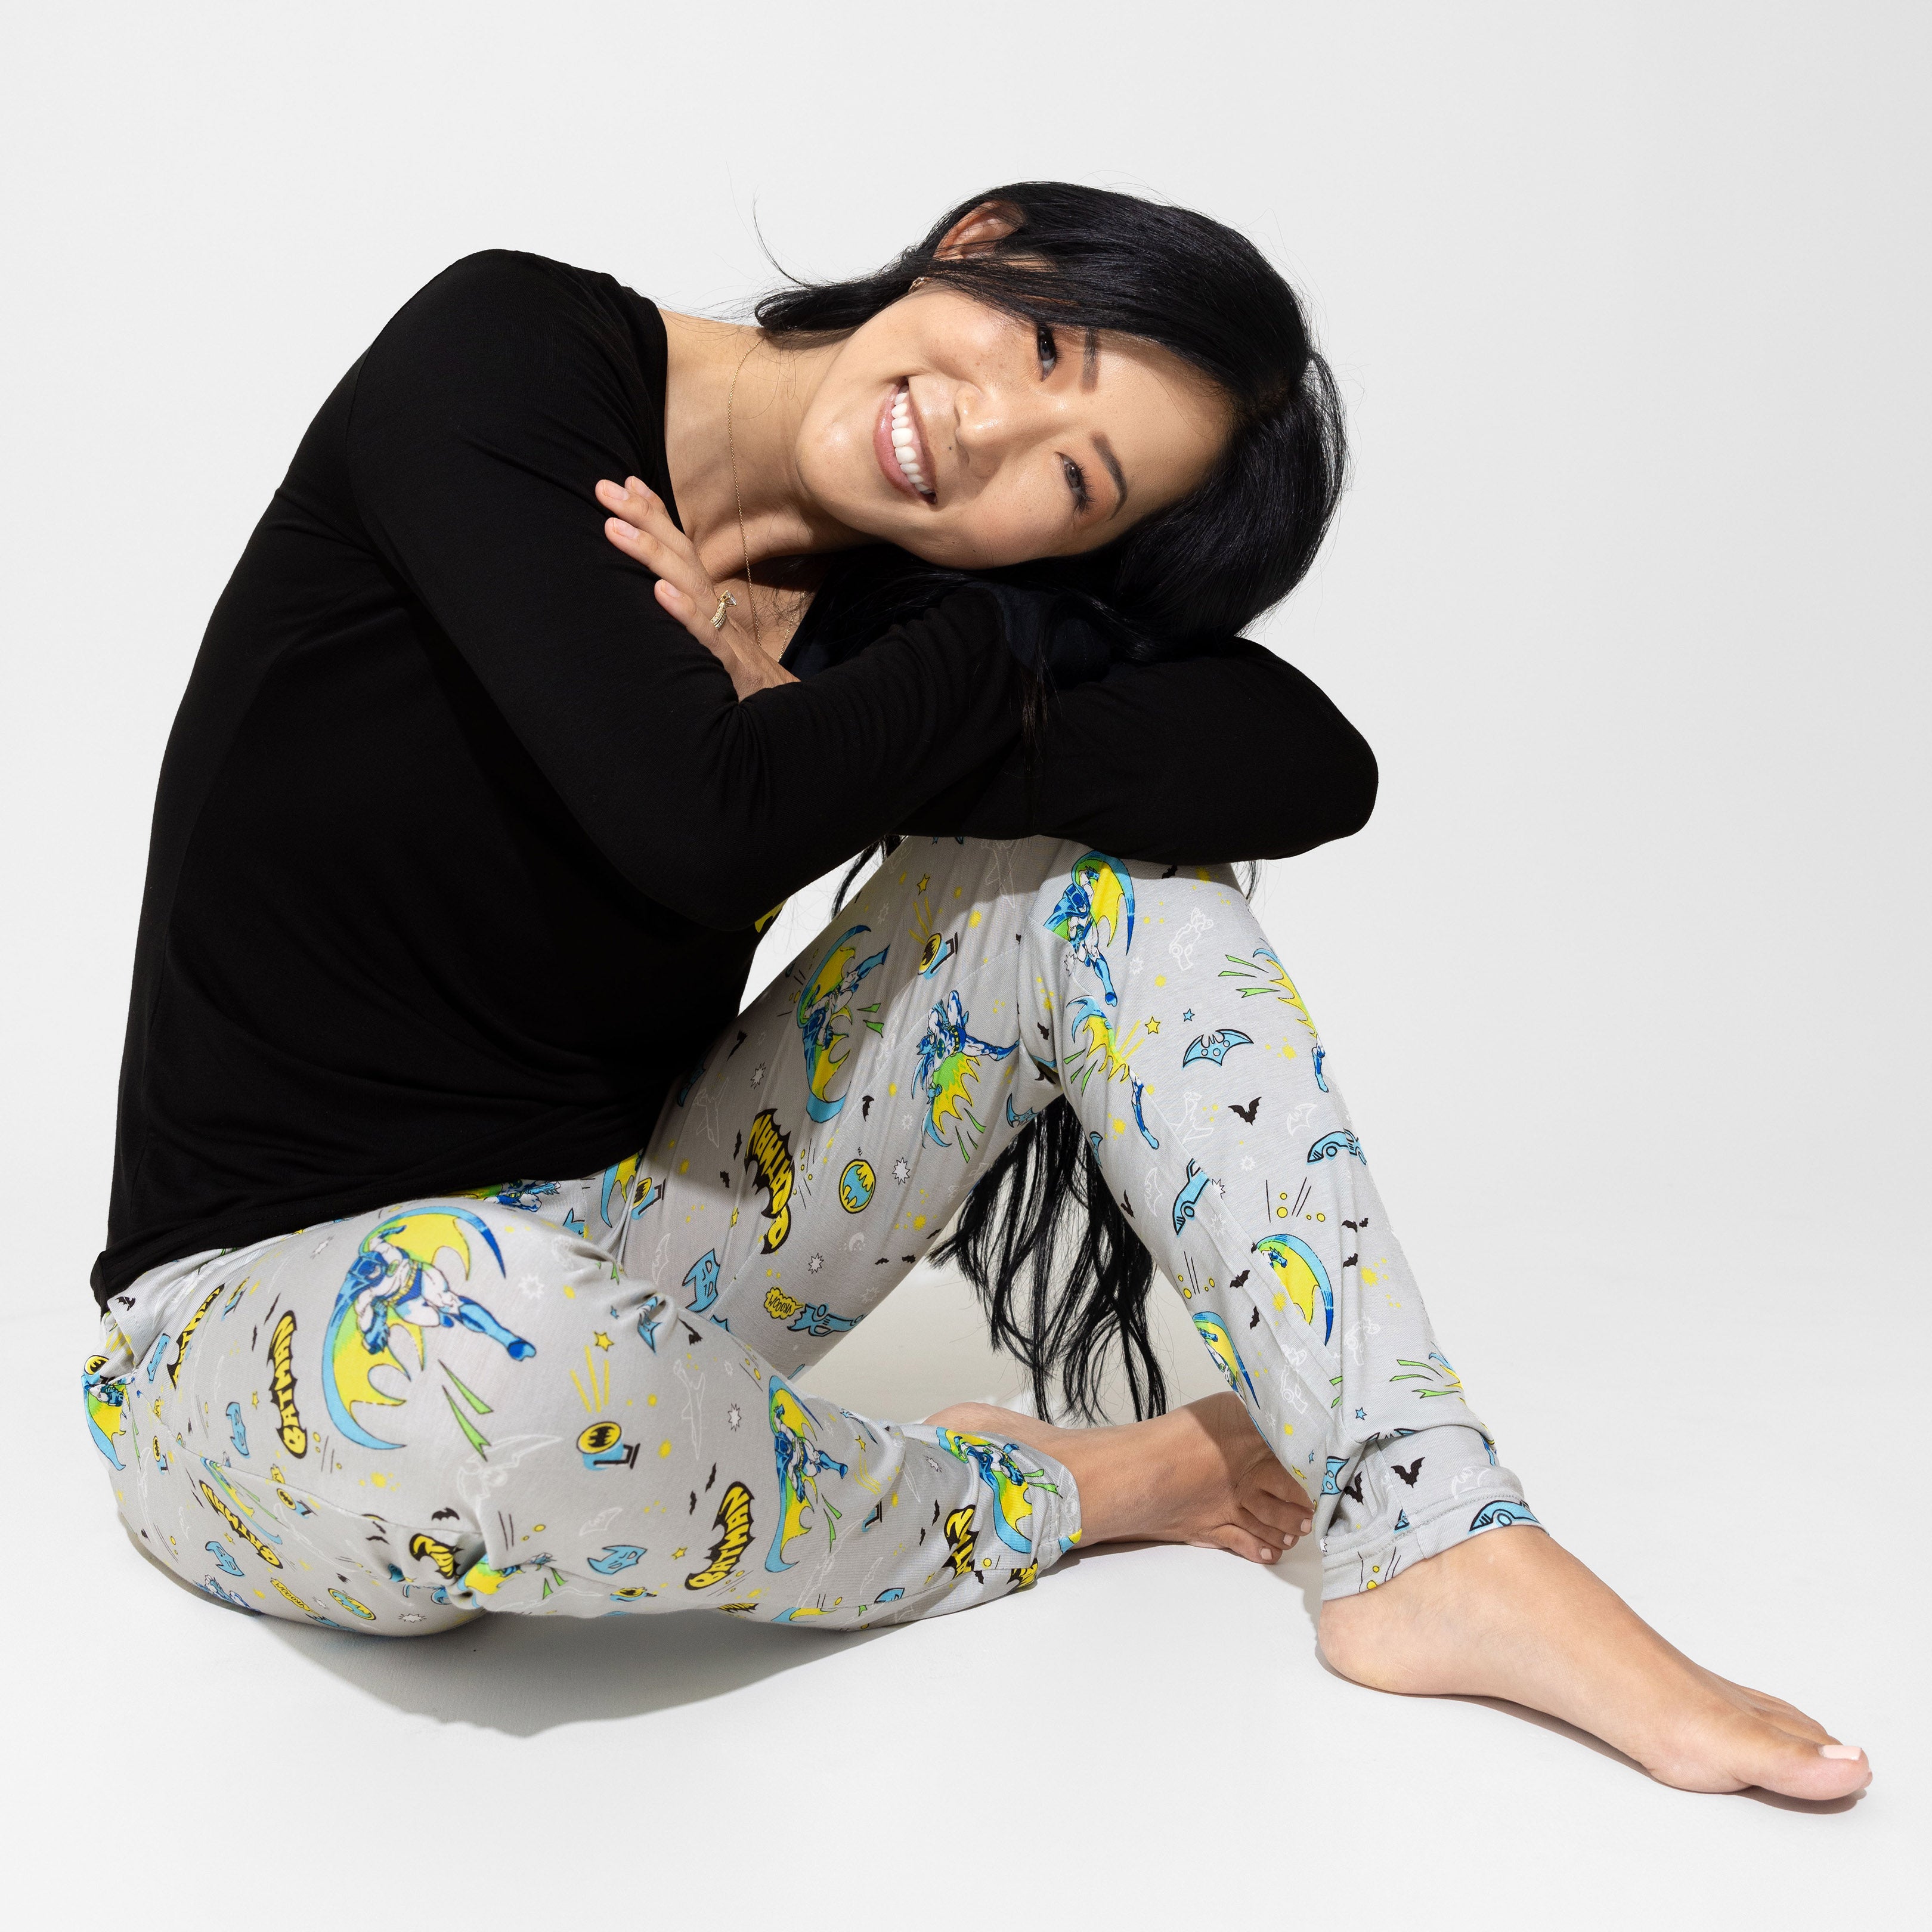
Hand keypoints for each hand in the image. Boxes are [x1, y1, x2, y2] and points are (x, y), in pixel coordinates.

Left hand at [596, 476, 796, 698]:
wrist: (792, 726)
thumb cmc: (751, 689)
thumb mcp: (717, 649)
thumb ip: (695, 623)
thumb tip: (663, 593)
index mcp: (712, 608)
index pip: (682, 552)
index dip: (657, 516)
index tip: (625, 483)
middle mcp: (719, 614)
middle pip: (682, 556)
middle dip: (644, 518)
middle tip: (603, 488)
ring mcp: (727, 640)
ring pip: (691, 586)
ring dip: (652, 554)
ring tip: (615, 528)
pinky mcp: (733, 670)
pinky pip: (708, 638)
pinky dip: (685, 614)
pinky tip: (661, 593)